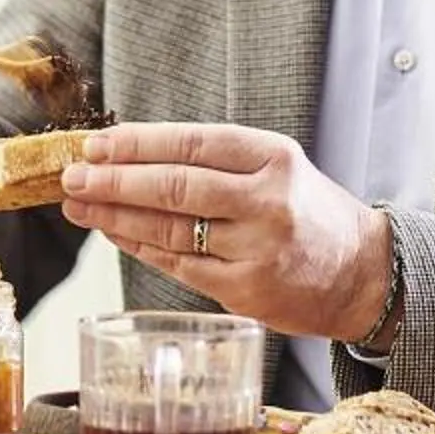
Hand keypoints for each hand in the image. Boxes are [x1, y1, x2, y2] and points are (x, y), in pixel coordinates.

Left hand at [58, 123, 391, 340]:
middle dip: (115, 180)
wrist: (361, 273)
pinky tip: (112, 233)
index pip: (194, 144)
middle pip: (175, 186)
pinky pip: (178, 264)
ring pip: (170, 228)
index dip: (138, 143)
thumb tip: (130, 154)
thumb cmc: (307, 213)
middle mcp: (267, 201)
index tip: (97, 144)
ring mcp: (256, 248)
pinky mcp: (245, 289)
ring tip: (78, 204)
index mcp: (275, 158)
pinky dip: (139, 247)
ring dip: (115, 216)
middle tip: (73, 175)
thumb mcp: (277, 168)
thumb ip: (216, 162)